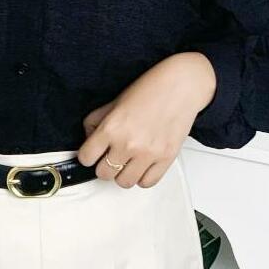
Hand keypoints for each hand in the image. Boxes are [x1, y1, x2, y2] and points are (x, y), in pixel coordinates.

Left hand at [78, 52, 216, 187]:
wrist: (182, 85)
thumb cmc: (150, 90)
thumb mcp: (115, 101)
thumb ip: (96, 121)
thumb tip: (89, 140)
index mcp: (112, 127)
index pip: (86, 158)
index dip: (89, 155)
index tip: (94, 152)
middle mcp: (128, 143)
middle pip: (103, 174)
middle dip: (106, 165)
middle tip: (113, 155)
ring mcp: (147, 154)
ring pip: (124, 183)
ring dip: (124, 174)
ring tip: (129, 161)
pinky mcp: (165, 159)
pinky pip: (146, 183)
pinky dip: (143, 177)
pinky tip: (143, 165)